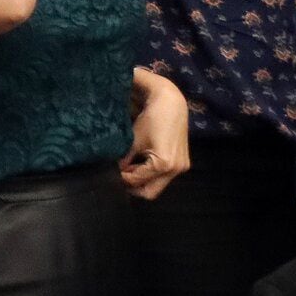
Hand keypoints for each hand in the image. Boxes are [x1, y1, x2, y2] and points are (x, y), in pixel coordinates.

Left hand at [120, 70, 190, 199]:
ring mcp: (181, 168)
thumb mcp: (133, 140)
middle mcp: (175, 170)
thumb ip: (124, 160)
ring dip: (143, 181)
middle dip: (134, 187)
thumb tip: (115, 172)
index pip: (137, 181)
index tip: (112, 174)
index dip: (123, 179)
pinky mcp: (183, 163)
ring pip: (158, 185)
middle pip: (150, 192)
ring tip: (129, 169)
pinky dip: (152, 174)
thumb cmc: (151, 119)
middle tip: (120, 178)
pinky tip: (141, 164)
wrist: (171, 104)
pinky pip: (164, 177)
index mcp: (163, 165)